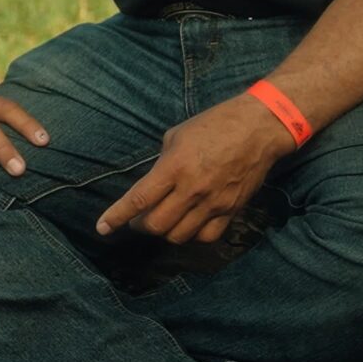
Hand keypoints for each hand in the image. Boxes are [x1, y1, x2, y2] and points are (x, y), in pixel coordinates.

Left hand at [95, 94, 290, 243]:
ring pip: (179, 235)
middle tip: (138, 218)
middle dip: (140, 225)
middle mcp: (192, 189)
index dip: (117, 217)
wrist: (260, 128)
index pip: (139, 200)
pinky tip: (188, 224)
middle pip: (156, 225)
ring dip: (165, 231)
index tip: (102, 228)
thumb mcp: (177, 136)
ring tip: (163, 219)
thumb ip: (162, 163)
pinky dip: (192, 235)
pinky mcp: (232, 210)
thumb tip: (152, 183)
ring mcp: (213, 203)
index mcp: (174, 167)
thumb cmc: (215, 124)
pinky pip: (206, 237)